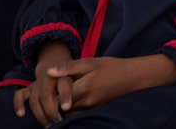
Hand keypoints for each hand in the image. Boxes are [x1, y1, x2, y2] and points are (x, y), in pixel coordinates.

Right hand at [14, 41, 73, 126]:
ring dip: (40, 114)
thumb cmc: (74, 78)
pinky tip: (21, 115)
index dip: (65, 96)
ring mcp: (37, 84)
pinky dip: (18, 104)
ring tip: (48, 126)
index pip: (63, 84)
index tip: (67, 108)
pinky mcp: (29, 89)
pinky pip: (19, 95)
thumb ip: (80, 88)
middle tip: (58, 122)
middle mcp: (49, 79)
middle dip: (51, 111)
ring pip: (34, 99)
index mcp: (63, 75)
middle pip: (46, 95)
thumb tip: (78, 104)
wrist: (57, 68)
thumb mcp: (81, 77)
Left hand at [47, 54, 175, 110]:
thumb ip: (69, 68)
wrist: (132, 77)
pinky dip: (70, 110)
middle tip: (44, 98)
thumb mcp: (90, 62)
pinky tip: (67, 102)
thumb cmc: (111, 67)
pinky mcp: (95, 111)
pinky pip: (77, 114)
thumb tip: (49, 72)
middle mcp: (87, 102)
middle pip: (61, 110)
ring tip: (54, 100)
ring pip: (68, 114)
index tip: (43, 90)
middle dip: (52, 105)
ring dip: (60, 109)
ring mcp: (92, 108)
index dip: (48, 96)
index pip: (58, 98)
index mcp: (84, 88)